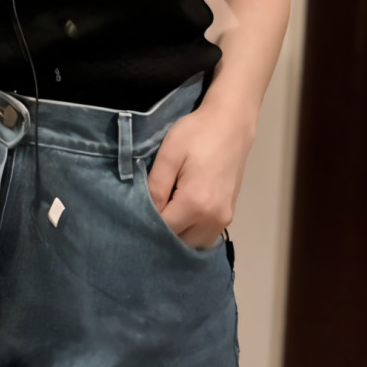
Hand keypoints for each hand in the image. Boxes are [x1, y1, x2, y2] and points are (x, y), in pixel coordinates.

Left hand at [144, 105, 253, 249]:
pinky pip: (206, 235)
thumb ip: (155, 186)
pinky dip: (192, 231)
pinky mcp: (229, 214)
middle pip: (180, 242)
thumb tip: (145, 212)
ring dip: (178, 234)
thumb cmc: (197, 133)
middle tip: (148, 212)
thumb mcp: (169, 154)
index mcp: (196, 203)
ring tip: (165, 213)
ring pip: (194, 243)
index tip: (135, 210)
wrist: (231, 123)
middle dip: (162, 232)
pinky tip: (181, 215)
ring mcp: (224, 218)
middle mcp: (213, 218)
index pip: (163, 229)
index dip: (147, 222)